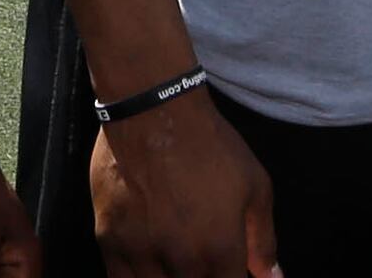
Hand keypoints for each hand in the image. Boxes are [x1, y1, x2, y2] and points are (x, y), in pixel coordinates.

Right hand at [89, 95, 276, 276]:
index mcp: (220, 249)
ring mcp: (141, 250)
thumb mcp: (255, 187)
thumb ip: (263, 240)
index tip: (226, 272)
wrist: (152, 110)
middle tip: (201, 265)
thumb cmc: (210, 146)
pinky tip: (148, 270)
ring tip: (176, 267)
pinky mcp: (108, 238)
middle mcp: (181, 259)